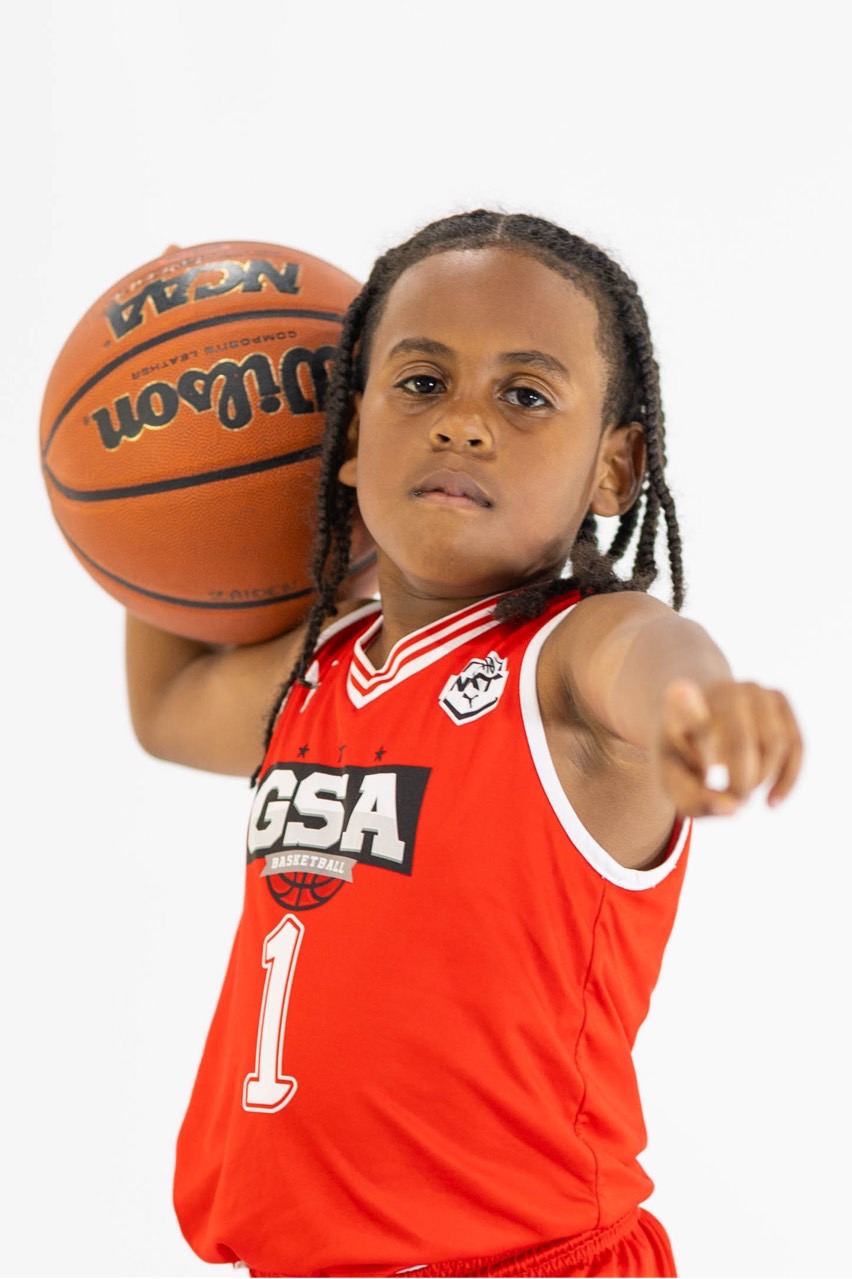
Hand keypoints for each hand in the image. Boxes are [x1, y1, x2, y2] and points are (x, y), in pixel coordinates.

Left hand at [654, 679, 802, 816]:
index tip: (680, 691)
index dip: (685, 703)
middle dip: (741, 784)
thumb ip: (693, 801)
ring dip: (761, 780)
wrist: (697, 722)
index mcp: (680, 708)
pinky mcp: (777, 697)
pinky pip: (795, 744)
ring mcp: (752, 689)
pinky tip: (772, 801)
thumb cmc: (684, 759)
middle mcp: (719, 690)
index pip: (684, 704)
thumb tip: (733, 808)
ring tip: (740, 792)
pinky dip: (787, 778)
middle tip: (731, 802)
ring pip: (774, 746)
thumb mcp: (675, 782)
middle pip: (740, 744)